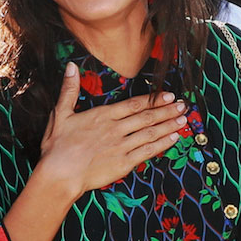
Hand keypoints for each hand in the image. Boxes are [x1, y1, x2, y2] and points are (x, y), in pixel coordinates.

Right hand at [38, 62, 188, 197]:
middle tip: (183, 106)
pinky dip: (162, 144)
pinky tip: (174, 139)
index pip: (134, 104)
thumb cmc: (57, 147)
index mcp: (103, 115)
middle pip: (147, 117)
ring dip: (169, 125)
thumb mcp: (60, 113)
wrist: (59, 174)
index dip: (154, 99)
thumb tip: (71, 66)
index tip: (169, 95)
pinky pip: (148, 152)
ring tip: (184, 120)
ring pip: (151, 133)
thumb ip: (69, 90)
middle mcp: (116, 129)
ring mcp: (122, 146)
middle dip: (168, 110)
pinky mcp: (124, 163)